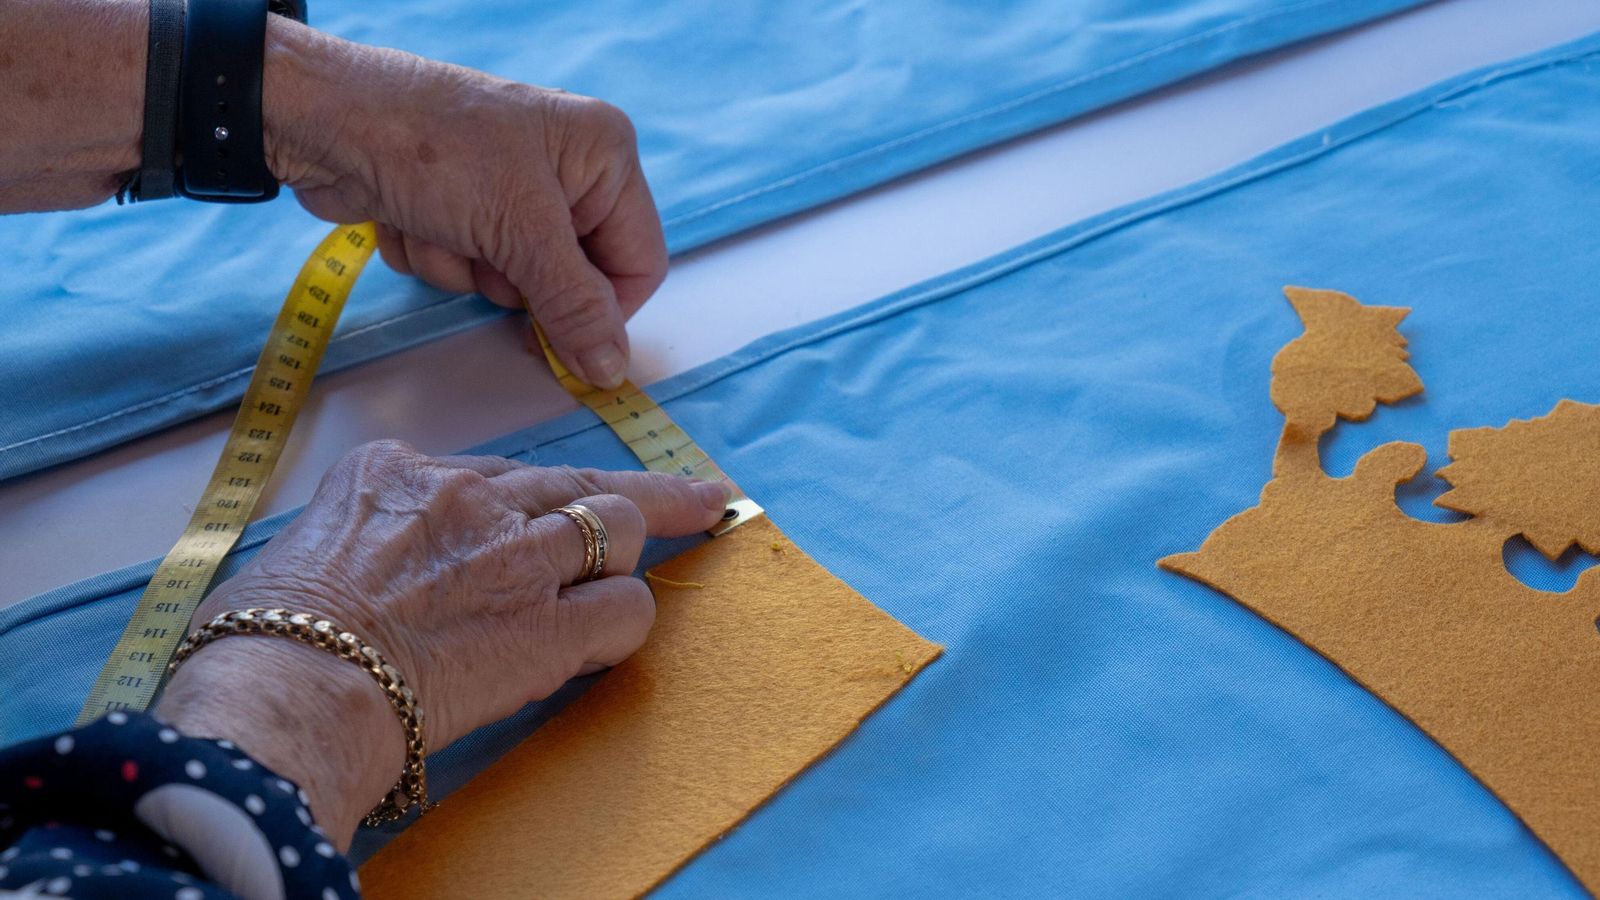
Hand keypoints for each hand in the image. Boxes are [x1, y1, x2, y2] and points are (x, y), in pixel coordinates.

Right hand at [156, 440, 725, 846]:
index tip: (536, 520)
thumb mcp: (303, 545)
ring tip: (650, 567)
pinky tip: (610, 642)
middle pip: (575, 480)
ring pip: (615, 526)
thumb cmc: (266, 637)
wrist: (287, 689)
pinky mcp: (549, 627)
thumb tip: (368, 565)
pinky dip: (627, 624)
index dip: (522, 504)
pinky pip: (626, 608)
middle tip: (694, 497)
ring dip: (630, 554)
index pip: (492, 474)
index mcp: (397, 472)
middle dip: (638, 494)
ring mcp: (515, 557)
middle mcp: (467, 499)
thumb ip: (359, 537)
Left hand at [260, 18, 667, 388]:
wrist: (321, 120)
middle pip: (572, 281)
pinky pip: (466, 270)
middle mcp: (566, 171)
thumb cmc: (433, 148)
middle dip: (513, 278)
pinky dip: (434, 256)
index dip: (603, 310)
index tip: (563, 341)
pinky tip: (409, 216)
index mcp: (604, 156)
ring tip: (435, 220)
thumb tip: (612, 370)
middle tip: (483, 248)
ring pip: (511, 283)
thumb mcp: (519, 230)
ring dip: (464, 268)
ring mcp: (510, 191)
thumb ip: (574, 305)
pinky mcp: (460, 209)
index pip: (638, 263)